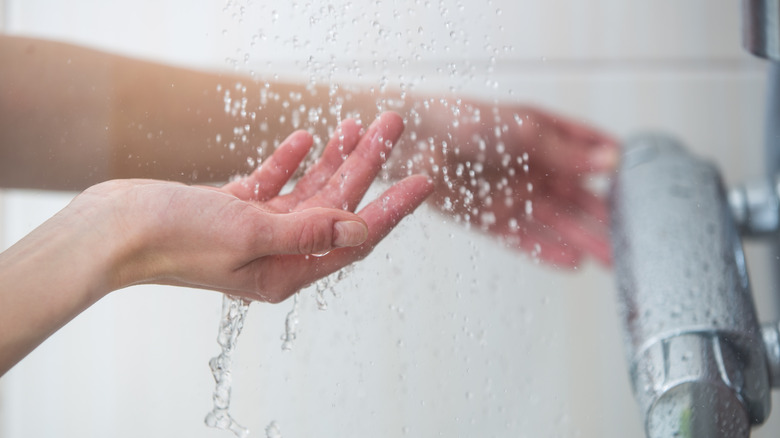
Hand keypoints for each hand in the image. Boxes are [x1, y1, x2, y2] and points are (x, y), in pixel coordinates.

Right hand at [80, 112, 432, 301]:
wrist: (112, 230)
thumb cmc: (174, 238)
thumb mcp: (249, 234)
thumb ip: (308, 231)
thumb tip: (358, 229)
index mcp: (286, 270)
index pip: (355, 238)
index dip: (392, 208)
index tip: (423, 180)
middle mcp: (277, 253)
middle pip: (336, 206)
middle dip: (367, 165)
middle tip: (391, 124)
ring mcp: (254, 231)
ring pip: (309, 190)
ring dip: (334, 157)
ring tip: (358, 123)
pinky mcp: (232, 209)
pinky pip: (272, 184)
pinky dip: (289, 162)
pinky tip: (305, 139)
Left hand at [408, 100, 617, 266]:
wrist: (416, 140)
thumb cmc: (466, 120)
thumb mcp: (524, 130)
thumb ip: (566, 152)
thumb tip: (613, 161)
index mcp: (545, 139)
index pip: (590, 155)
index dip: (617, 170)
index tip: (647, 190)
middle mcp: (532, 169)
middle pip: (577, 198)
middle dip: (606, 218)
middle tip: (636, 241)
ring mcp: (512, 195)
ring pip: (556, 222)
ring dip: (583, 240)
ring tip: (613, 260)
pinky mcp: (489, 217)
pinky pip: (523, 238)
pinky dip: (547, 250)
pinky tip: (573, 263)